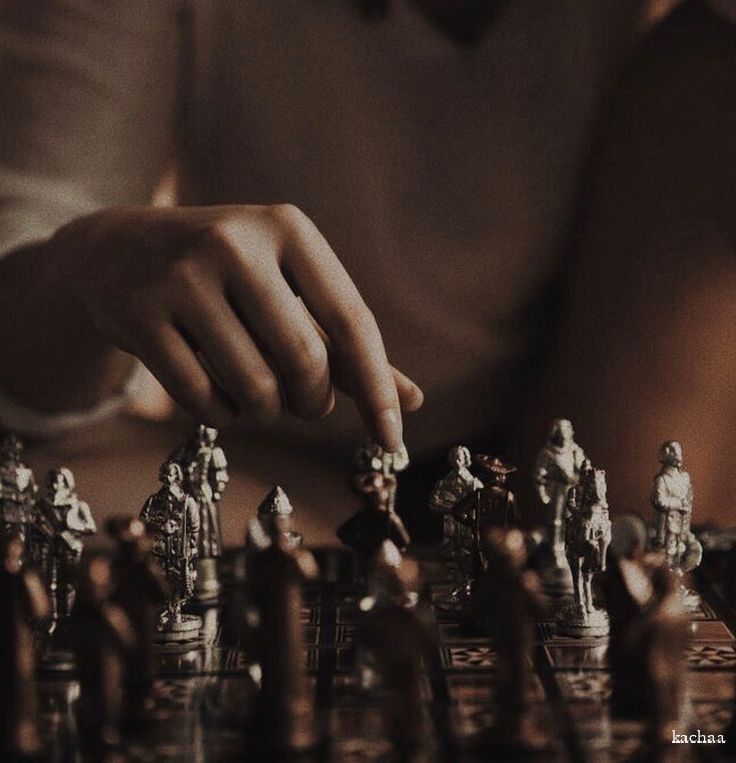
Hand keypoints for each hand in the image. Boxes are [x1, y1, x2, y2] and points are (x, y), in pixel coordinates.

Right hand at [56, 205, 422, 449]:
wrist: (118, 251)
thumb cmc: (227, 277)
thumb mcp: (288, 289)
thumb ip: (346, 344)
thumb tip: (411, 401)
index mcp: (288, 229)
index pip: (351, 320)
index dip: (378, 386)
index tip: (393, 439)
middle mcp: (235, 242)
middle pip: (305, 361)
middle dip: (313, 402)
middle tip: (305, 405)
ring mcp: (181, 275)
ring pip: (254, 386)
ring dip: (266, 412)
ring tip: (260, 396)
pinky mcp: (139, 312)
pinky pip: (200, 396)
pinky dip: (222, 414)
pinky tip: (221, 398)